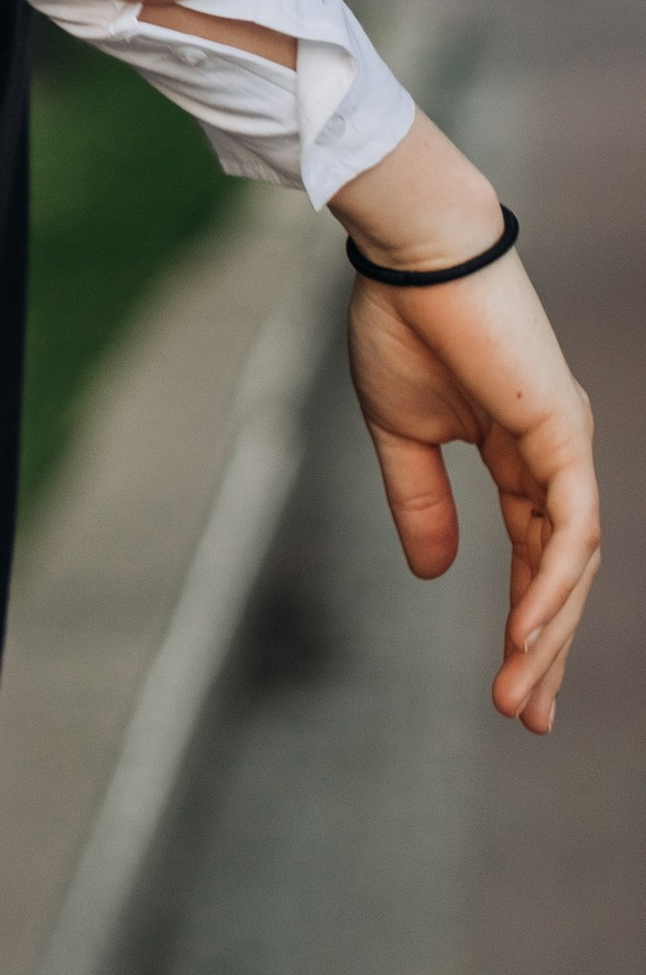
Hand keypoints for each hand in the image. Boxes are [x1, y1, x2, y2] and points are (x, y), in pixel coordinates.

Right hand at [343, 258, 597, 731]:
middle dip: (545, 651)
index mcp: (520, 453)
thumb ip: (419, 502)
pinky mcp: (563, 431)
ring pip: (573, 562)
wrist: (413, 256)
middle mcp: (556, 456)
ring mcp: (566, 445)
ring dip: (547, 632)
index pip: (534, 556)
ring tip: (520, 695)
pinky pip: (570, 527)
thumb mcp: (401, 433)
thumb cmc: (403, 324)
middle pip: (562, 573)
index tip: (512, 692)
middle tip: (528, 718)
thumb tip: (432, 576)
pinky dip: (552, 583)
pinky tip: (528, 631)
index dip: (527, 625)